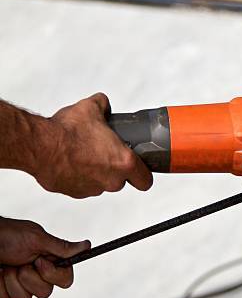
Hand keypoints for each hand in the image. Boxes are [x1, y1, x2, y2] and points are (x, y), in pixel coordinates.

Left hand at [0, 217, 89, 297]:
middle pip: (45, 293)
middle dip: (29, 278)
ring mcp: (20, 286)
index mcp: (50, 262)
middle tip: (18, 263)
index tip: (39, 262)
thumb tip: (87, 245)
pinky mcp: (4, 293)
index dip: (53, 275)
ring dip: (11, 281)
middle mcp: (37, 275)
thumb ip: (61, 247)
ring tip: (5, 267)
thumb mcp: (36, 239)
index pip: (65, 280)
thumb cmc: (8, 235)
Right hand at [32, 93, 152, 198]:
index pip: (145, 181)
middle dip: (115, 169)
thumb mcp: (91, 108)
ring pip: (101, 183)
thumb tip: (103, 104)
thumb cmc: (67, 131)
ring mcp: (92, 189)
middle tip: (105, 153)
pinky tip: (70, 161)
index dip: (143, 175)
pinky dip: (78, 176)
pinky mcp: (74, 192)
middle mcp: (111, 180)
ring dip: (96, 172)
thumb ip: (103, 105)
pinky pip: (81, 186)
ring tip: (84, 154)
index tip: (138, 169)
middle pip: (121, 180)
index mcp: (123, 162)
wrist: (40, 146)